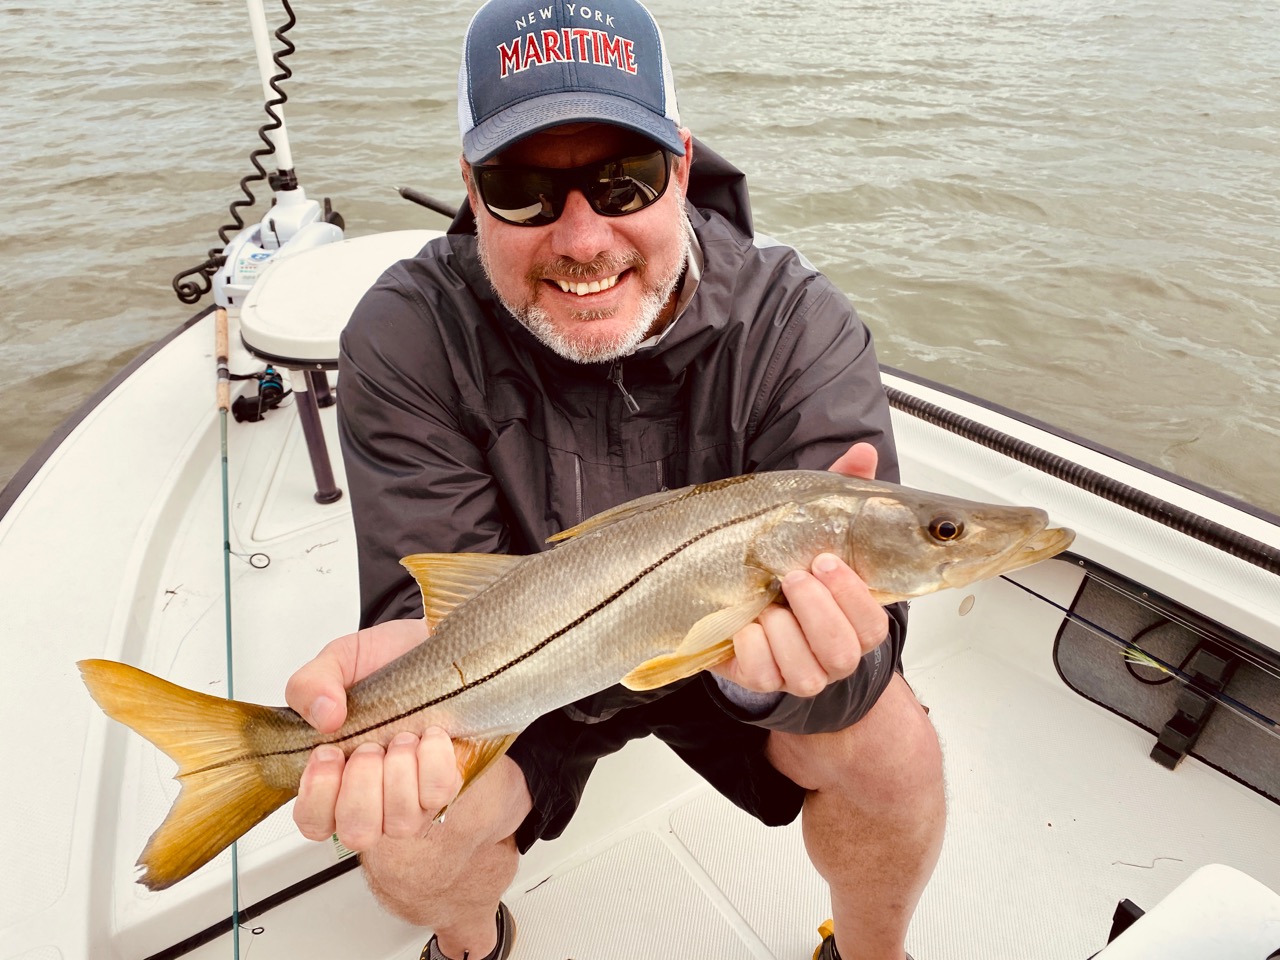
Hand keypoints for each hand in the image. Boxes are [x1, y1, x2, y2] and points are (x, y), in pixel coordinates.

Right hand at [286, 619, 463, 851]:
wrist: (430, 646)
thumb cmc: (381, 664)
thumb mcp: (337, 661)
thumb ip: (311, 684)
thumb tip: (323, 716)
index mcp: (333, 774)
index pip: (312, 822)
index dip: (318, 797)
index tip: (327, 753)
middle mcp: (371, 796)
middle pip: (358, 832)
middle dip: (362, 786)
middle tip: (369, 746)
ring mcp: (410, 796)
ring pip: (400, 823)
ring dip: (398, 774)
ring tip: (402, 736)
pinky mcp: (445, 783)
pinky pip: (438, 794)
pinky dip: (433, 762)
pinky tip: (431, 735)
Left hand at [709, 442, 889, 696]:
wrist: (745, 607)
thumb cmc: (789, 569)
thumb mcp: (815, 526)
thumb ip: (842, 491)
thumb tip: (862, 453)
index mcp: (854, 619)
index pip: (873, 623)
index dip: (851, 596)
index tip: (825, 561)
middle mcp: (833, 653)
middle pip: (843, 651)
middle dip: (815, 611)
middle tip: (791, 577)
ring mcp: (800, 671)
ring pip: (804, 670)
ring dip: (781, 630)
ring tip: (766, 602)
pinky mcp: (763, 679)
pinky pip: (762, 674)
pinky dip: (750, 647)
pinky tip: (746, 624)